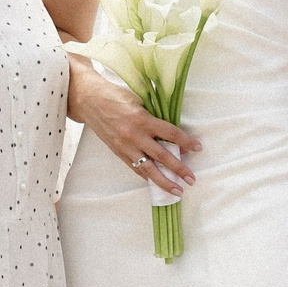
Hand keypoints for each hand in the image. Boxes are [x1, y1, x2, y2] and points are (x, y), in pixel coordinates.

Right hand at [69, 63, 199, 191]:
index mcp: (142, 119)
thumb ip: (153, 116)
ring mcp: (125, 146)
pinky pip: (135, 168)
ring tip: (177, 190)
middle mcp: (135, 135)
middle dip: (179, 169)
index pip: (171, 133)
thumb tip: (172, 133)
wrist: (89, 101)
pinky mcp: (118, 152)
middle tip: (192, 179)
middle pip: (162, 156)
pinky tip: (157, 184)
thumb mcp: (139, 101)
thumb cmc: (116, 96)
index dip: (186, 141)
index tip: (198, 148)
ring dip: (164, 181)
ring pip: (149, 168)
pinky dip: (147, 177)